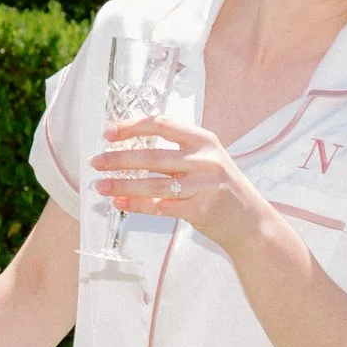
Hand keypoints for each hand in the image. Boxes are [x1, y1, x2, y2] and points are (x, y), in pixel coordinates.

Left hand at [90, 115, 274, 251]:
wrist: (250, 221)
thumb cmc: (223, 189)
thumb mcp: (207, 160)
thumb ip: (178, 152)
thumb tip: (132, 148)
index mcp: (204, 140)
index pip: (162, 124)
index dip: (132, 127)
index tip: (109, 133)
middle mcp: (205, 160)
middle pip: (152, 155)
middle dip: (118, 159)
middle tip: (96, 161)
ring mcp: (203, 185)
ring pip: (153, 183)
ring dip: (122, 184)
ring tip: (100, 186)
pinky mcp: (199, 210)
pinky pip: (159, 206)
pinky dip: (136, 204)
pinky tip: (120, 202)